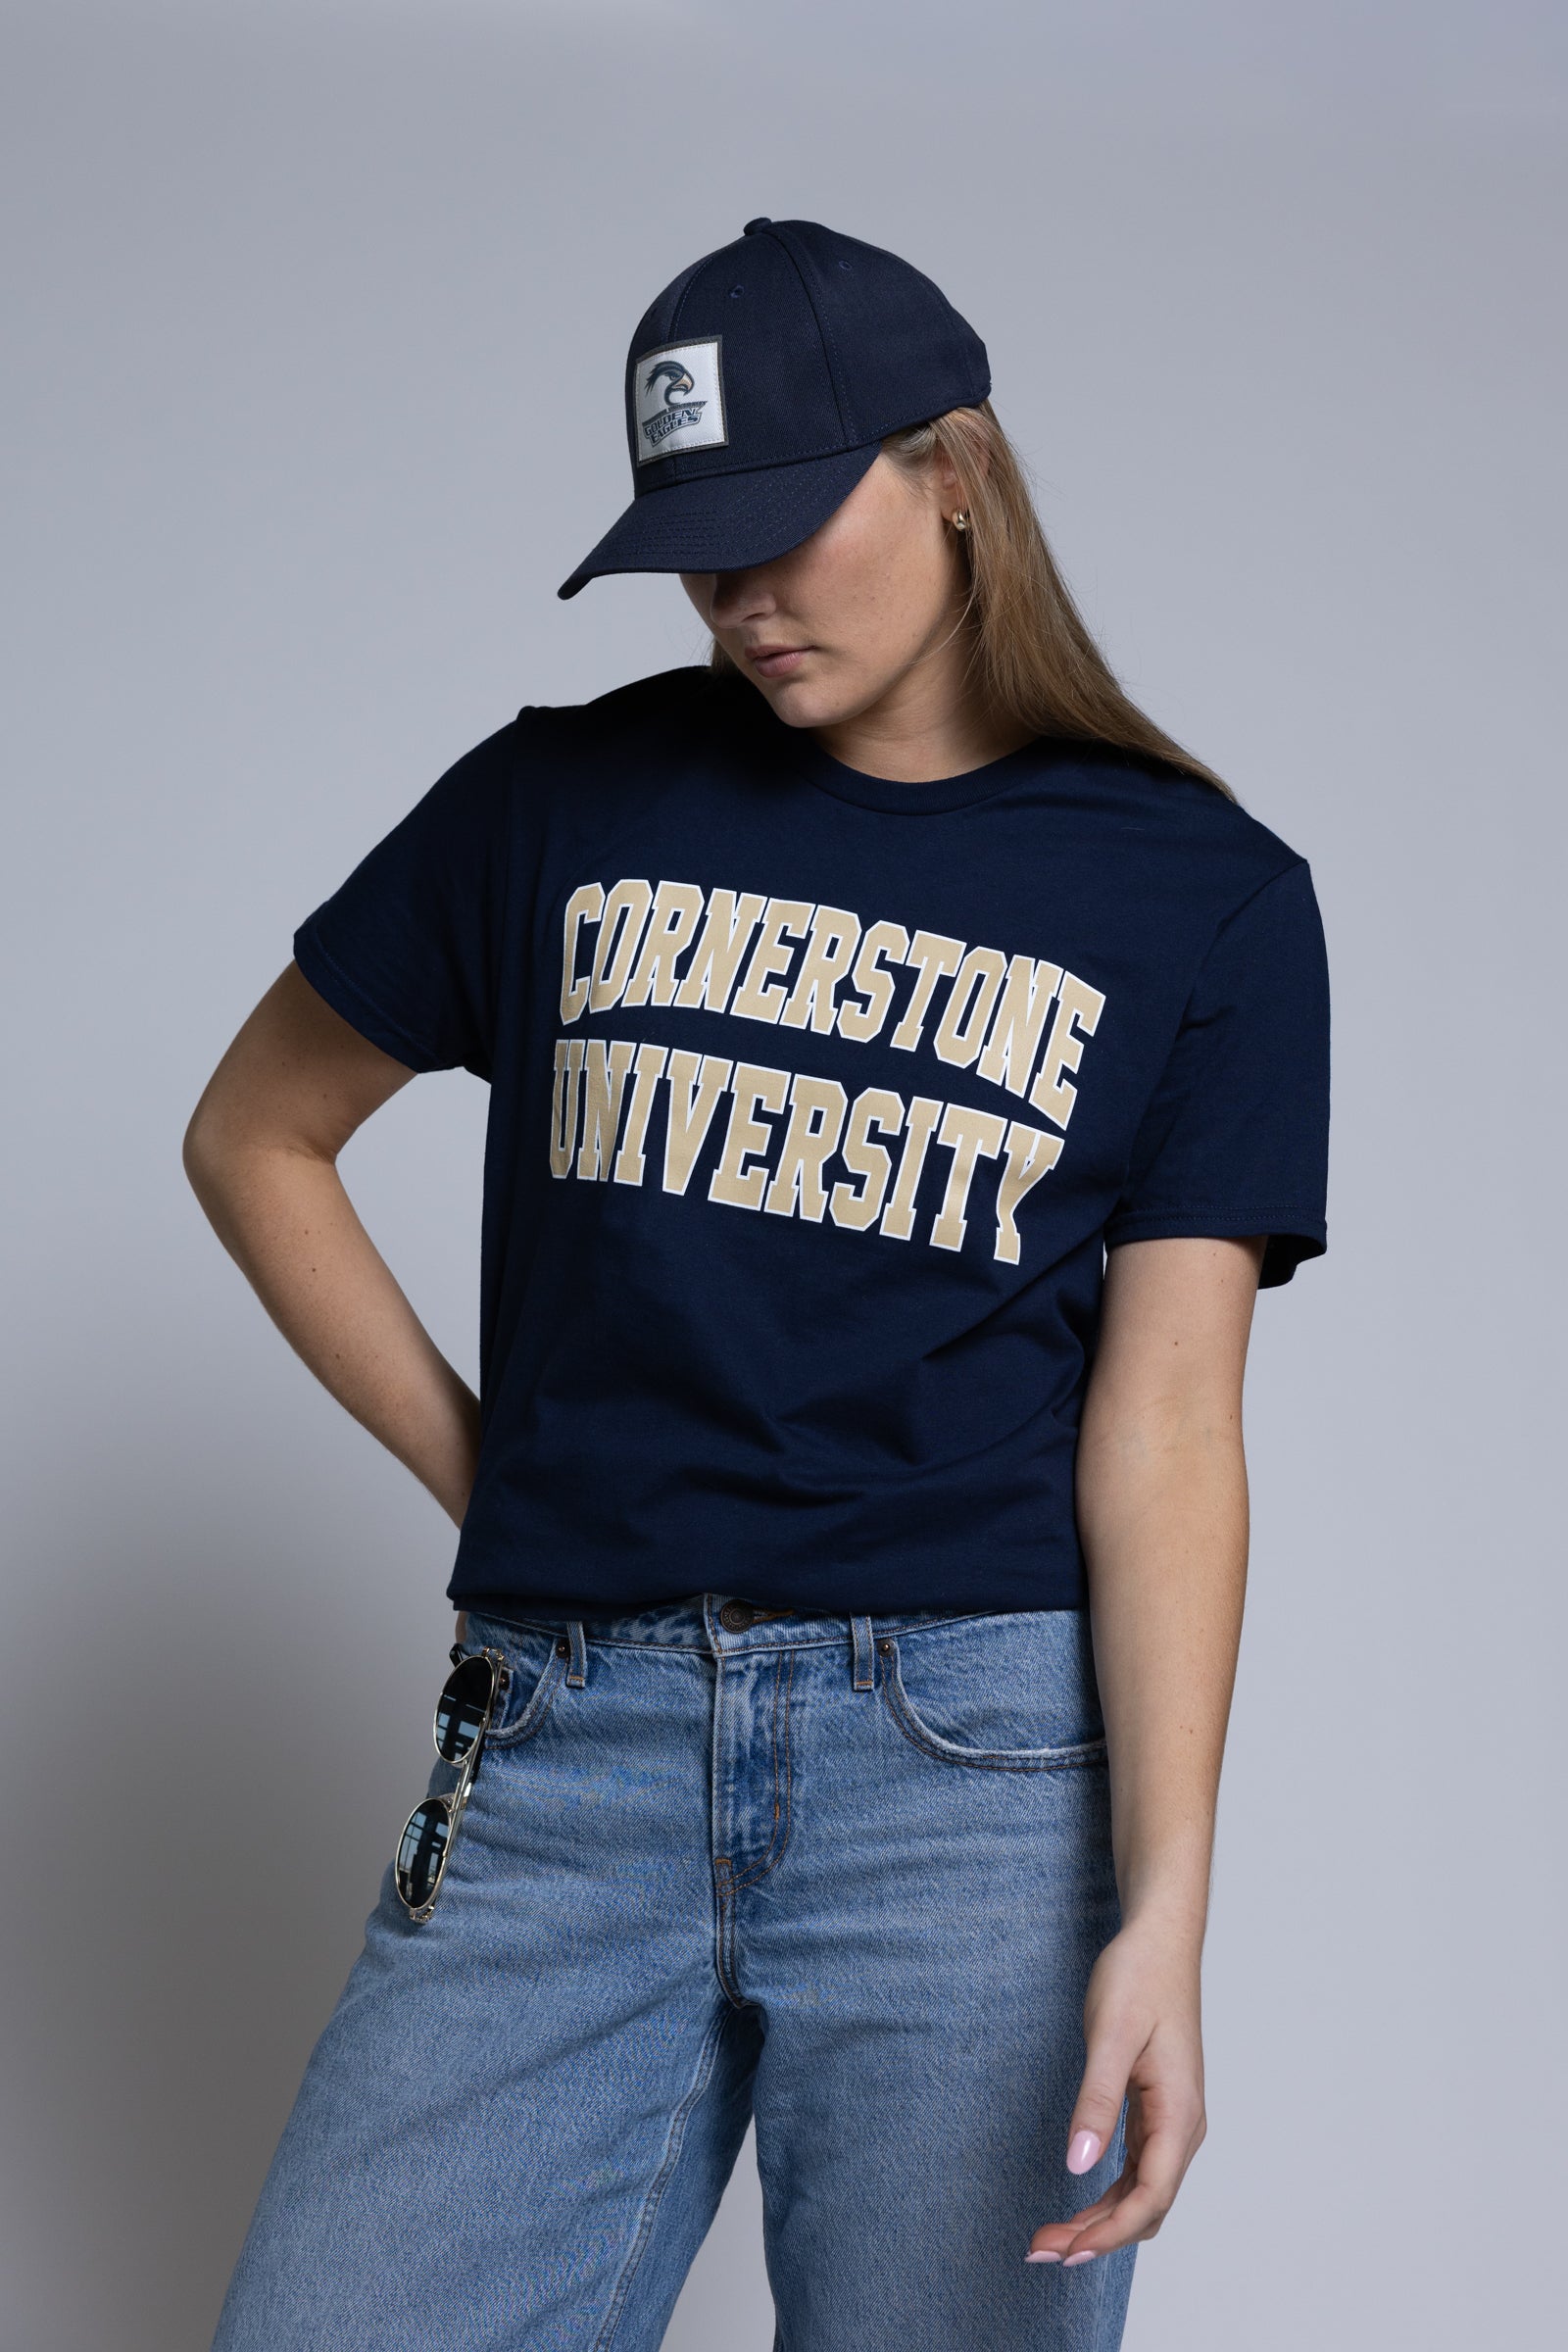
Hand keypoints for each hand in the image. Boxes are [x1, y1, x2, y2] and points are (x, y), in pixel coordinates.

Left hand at [1024, 1917, 1206, 2267]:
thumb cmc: (1139, 1979)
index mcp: (1179, 2113)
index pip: (1150, 2197)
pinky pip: (1138, 2169)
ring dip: (1102, 2219)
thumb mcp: (1111, 2036)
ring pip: (1143, 2191)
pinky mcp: (1158, 2109)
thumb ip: (1096, 2100)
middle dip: (1098, 2235)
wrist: (1161, 1940)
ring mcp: (1173, 2119)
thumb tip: (1078, 2164)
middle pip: (1146, 2205)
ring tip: (1053, 2235)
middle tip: (1041, 2250)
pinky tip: (1080, 2203)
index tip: (1064, 2251)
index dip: (1108, 2233)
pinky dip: (1110, 2194)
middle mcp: (1183, 2125)